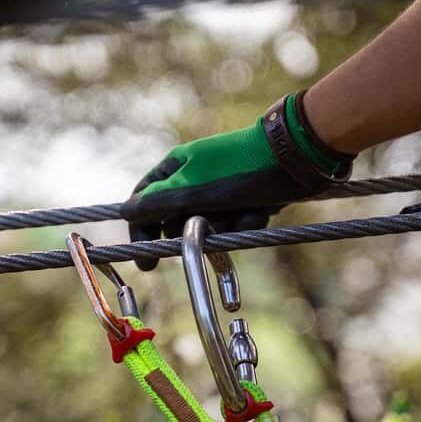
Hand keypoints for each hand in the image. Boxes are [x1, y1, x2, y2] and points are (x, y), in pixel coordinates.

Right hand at [121, 93, 353, 269]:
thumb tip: (124, 211)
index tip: (146, 263)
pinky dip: (247, 222)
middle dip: (195, 232)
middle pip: (177, 221)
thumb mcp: (193, 189)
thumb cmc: (239, 170)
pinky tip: (260, 211)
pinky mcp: (244, 200)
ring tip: (242, 214)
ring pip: (210, 228)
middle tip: (206, 233)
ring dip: (226, 228)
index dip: (142, 231)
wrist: (296, 159)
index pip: (144, 203)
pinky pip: (235, 225)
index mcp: (176, 169)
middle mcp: (194, 179)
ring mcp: (220, 190)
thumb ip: (158, 204)